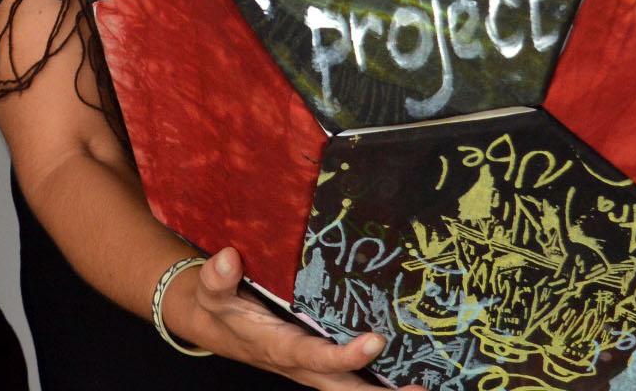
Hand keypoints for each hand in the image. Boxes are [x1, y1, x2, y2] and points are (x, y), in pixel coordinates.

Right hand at [170, 246, 421, 390]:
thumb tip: (228, 258)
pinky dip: (378, 379)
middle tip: (418, 388)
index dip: (345, 355)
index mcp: (279, 347)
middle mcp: (303, 363)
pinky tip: (408, 372)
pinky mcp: (322, 362)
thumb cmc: (222, 305)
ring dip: (384, 390)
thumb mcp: (212, 291)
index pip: (315, 356)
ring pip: (352, 388)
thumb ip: (218, 278)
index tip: (375, 341)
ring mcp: (315, 367)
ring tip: (423, 386)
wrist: (219, 325)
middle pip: (345, 388)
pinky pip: (352, 377)